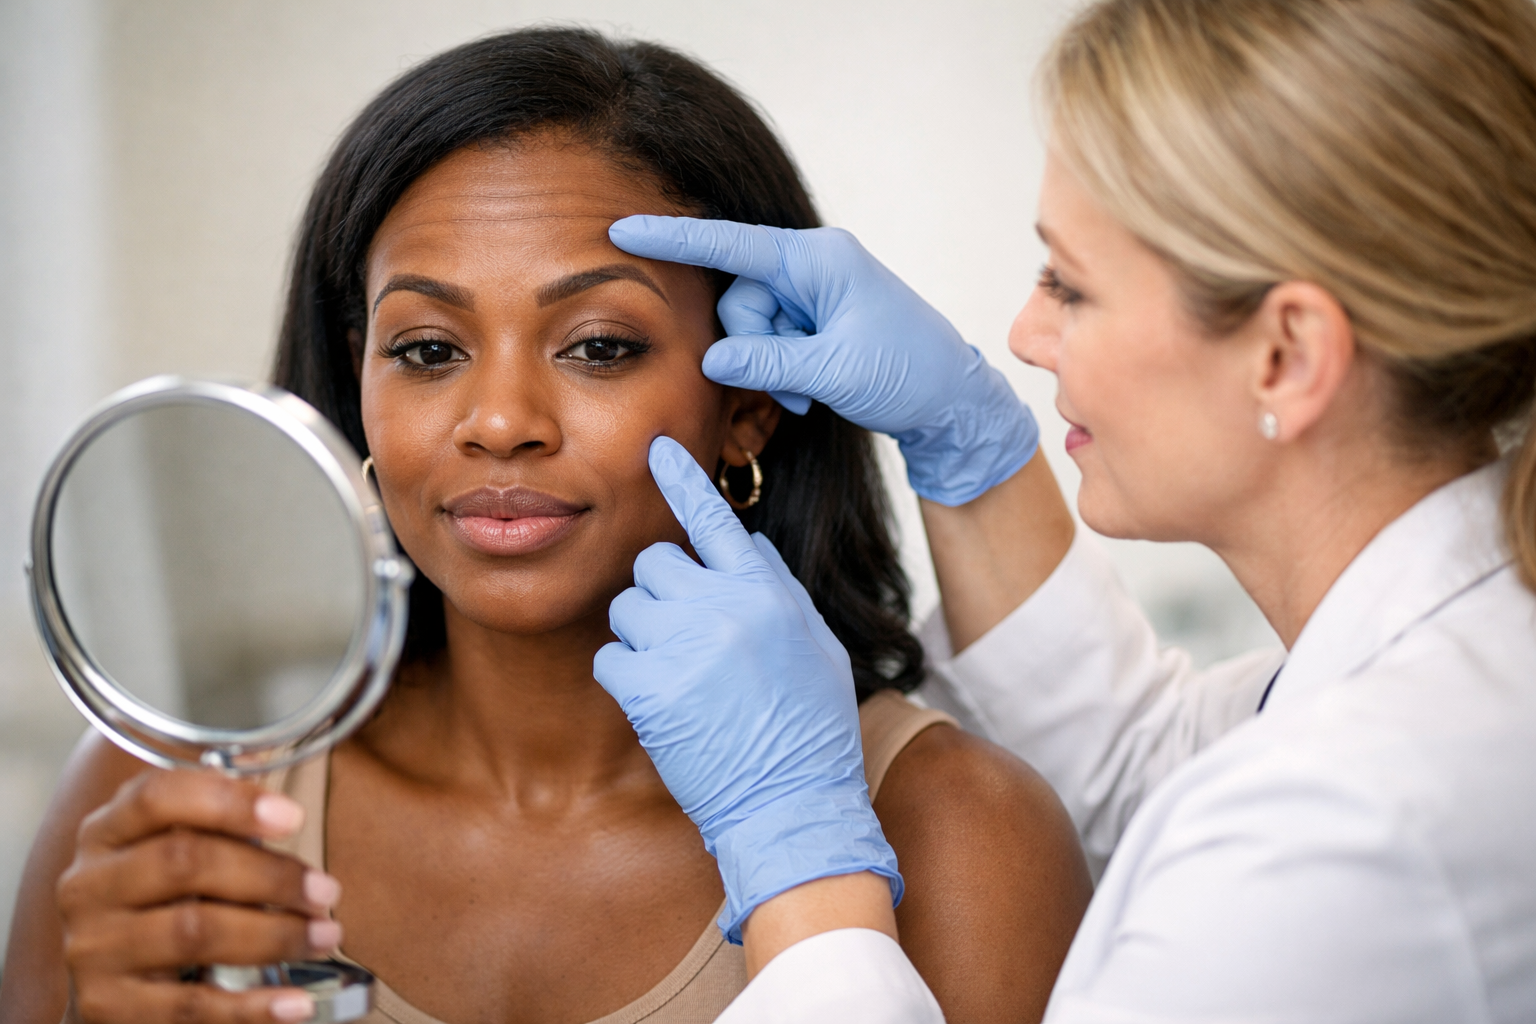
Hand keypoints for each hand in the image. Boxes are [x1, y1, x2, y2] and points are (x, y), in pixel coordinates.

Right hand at [56, 769, 342, 1022]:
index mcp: (106, 832)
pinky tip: (296, 1003)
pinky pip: (190, 1006)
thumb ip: (217, 824)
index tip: (294, 817)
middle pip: (184, 863)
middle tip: (326, 891)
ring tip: (325, 935)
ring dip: (274, 935)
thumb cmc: (161, 901)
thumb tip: (284, 810)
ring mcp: (94, 948)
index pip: (156, 798)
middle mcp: (89, 886)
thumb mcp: (172, 849)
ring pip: (194, 932)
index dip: (229, 802)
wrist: (111, 982)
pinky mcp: (107, 1007)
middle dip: (270, 876)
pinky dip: (252, 1007)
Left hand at [594, 436, 900, 942]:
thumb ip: (776, 588)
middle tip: (687, 640)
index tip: (658, 448)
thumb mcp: (815, 645)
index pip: (716, 519)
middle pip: (655, 562)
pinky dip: (628, 680)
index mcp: (767, 592)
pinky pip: (610, 658)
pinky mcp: (649, 689)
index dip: (683, 481)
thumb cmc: (810, 730)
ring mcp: (684, 646)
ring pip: (627, 608)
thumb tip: (744, 541)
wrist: (794, 806)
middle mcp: (724, 607)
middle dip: (662, 595)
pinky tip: (663, 707)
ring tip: (681, 679)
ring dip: (642, 637)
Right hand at [609, 216, 1038, 505]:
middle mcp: (814, 268)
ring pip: (751, 327)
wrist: (954, 403)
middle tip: (793, 387)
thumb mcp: (834, 370)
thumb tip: (711, 359)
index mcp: (820, 259)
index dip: (673, 239)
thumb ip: (766, 361)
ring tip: (810, 393)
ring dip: (769, 367)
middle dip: (752, 347)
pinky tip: (814, 392)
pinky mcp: (818, 321)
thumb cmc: (909, 375)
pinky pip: (772, 342)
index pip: (732, 244)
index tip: (622, 229)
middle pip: (739, 299)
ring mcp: (816, 294)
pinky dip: (782, 371)